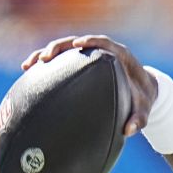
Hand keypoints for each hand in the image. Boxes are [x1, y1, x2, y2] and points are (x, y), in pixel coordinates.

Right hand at [21, 34, 157, 136]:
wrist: (141, 92)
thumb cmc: (142, 98)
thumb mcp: (143, 109)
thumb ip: (139, 119)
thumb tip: (129, 131)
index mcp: (119, 56)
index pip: (104, 43)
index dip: (92, 41)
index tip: (79, 44)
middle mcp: (101, 52)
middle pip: (77, 42)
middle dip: (59, 47)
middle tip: (45, 58)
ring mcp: (88, 56)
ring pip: (64, 49)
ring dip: (45, 53)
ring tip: (29, 65)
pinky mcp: (79, 64)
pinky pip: (60, 61)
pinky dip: (45, 65)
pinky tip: (28, 72)